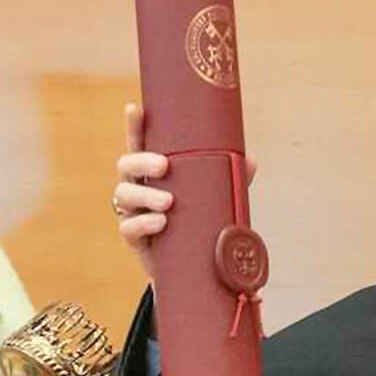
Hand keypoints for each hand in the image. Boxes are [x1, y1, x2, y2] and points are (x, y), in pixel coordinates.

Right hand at [111, 101, 255, 276]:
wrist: (193, 267)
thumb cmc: (201, 222)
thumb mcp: (216, 198)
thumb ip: (230, 179)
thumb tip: (250, 161)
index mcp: (154, 171)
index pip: (139, 143)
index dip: (134, 126)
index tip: (134, 108)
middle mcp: (138, 186)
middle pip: (126, 164)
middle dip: (142, 161)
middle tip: (164, 165)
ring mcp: (132, 212)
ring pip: (124, 194)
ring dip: (145, 194)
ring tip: (168, 202)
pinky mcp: (134, 239)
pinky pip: (128, 227)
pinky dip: (143, 223)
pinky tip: (160, 223)